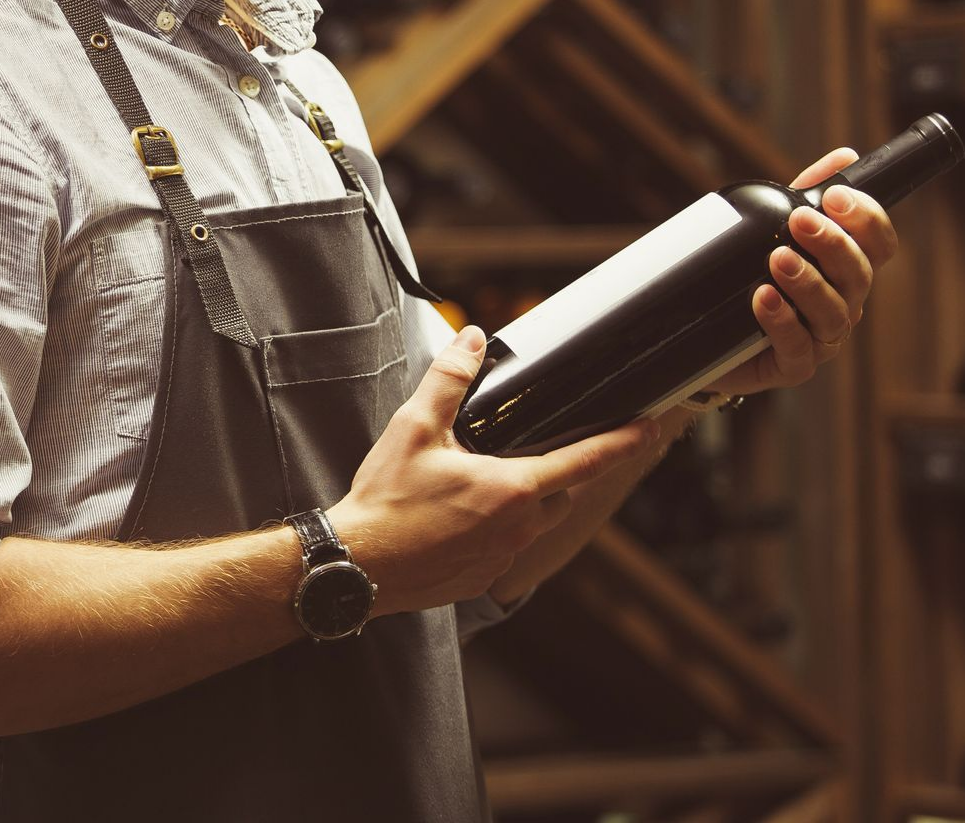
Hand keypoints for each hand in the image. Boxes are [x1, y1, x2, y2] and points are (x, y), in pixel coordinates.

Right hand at [328, 325, 659, 616]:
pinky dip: (492, 530)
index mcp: (511, 489)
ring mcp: (501, 559)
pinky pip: (504, 549)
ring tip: (483, 485)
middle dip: (556, 472)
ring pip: (533, 523)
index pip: (585, 461)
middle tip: (531, 452)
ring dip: (524, 502)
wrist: (356, 567)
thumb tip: (470, 339)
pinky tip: (456, 520)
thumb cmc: (386, 502)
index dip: (622, 442)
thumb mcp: (415, 428)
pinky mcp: (480, 579)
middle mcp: (517, 528)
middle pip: (559, 493)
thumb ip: (449, 380)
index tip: (649, 428)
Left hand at [707, 148, 897, 395]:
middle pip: (858, 275)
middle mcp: (842, 305)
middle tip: (799, 221)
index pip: (877, 245)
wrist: (702, 342)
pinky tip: (763, 299)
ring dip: (807, 282)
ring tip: (777, 259)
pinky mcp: (792, 367)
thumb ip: (802, 196)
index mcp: (846, 272)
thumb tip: (844, 156)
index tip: (833, 197)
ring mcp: (820, 339)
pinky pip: (797, 348)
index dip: (866, 220)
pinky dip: (781, 322)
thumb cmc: (746, 285)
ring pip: (832, 313)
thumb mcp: (769, 235)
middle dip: (832, 244)